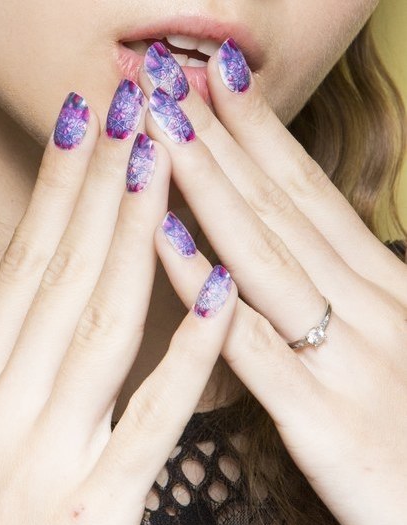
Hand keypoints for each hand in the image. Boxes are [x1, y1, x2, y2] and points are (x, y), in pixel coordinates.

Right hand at [0, 89, 237, 524]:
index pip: (20, 266)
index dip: (53, 193)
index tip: (79, 126)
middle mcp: (2, 403)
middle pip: (63, 275)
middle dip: (100, 187)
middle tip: (132, 111)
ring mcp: (49, 451)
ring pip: (101, 322)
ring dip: (136, 237)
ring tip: (164, 164)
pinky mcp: (98, 503)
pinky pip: (151, 413)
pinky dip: (185, 349)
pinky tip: (212, 288)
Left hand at [141, 40, 406, 524]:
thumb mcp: (395, 352)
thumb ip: (347, 303)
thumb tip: (303, 253)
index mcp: (382, 295)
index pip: (307, 197)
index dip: (259, 133)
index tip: (214, 79)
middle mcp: (368, 312)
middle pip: (281, 210)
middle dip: (222, 139)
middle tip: (170, 77)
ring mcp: (348, 363)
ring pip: (266, 258)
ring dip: (209, 187)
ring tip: (162, 130)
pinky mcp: (326, 424)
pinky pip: (252, 346)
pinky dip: (206, 290)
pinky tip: (162, 242)